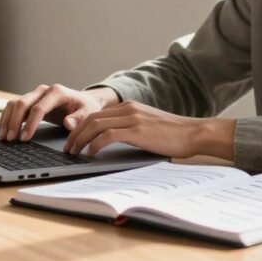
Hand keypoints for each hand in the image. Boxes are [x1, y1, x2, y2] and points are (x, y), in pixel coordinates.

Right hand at [0, 84, 117, 141]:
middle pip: (22, 103)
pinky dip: (7, 118)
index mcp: (57, 92)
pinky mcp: (30, 101)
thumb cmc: (86, 107)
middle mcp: (43, 91)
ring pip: (14, 104)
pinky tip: (4, 131)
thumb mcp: (88, 113)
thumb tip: (68, 123)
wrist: (83, 101)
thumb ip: (79, 118)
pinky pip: (14, 107)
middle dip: (14, 122)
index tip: (24, 139)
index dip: (30, 124)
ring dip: (7, 120)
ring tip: (4, 138)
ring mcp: (35, 94)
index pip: (38, 108)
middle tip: (10, 139)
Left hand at [64, 101, 236, 159]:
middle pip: (91, 118)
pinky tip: (90, 154)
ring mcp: (133, 118)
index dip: (80, 127)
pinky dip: (95, 144)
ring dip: (80, 139)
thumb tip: (112, 142)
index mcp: (129, 107)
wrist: (194, 133)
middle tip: (67, 148)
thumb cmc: (174, 135)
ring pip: (95, 125)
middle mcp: (128, 109)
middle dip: (75, 134)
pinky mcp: (137, 131)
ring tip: (73, 152)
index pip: (96, 114)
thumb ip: (131, 129)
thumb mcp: (148, 127)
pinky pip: (108, 135)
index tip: (73, 140)